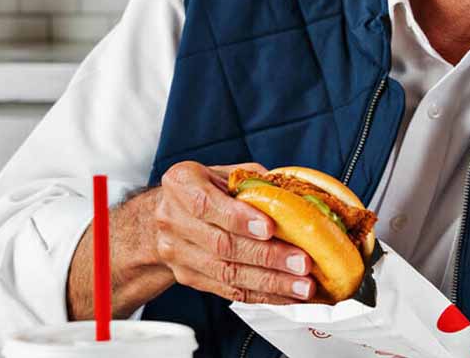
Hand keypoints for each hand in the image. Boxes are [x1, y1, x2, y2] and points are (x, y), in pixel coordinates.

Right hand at [153, 161, 316, 303]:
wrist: (168, 216)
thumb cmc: (205, 189)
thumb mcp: (225, 173)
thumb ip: (256, 181)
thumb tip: (297, 196)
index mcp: (182, 185)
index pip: (207, 204)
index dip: (239, 219)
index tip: (269, 228)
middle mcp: (174, 220)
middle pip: (222, 244)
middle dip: (267, 256)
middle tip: (301, 262)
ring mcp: (179, 253)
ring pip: (227, 272)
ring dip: (270, 282)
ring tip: (302, 286)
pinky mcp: (190, 278)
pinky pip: (229, 290)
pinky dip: (262, 295)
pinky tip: (287, 295)